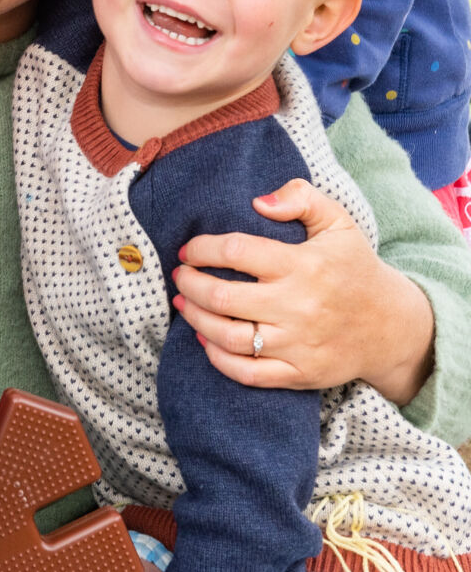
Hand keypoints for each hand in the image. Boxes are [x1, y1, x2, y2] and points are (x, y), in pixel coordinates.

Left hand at [172, 178, 433, 399]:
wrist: (392, 326)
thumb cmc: (354, 267)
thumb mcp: (337, 221)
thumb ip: (300, 196)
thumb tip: (258, 201)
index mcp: (302, 264)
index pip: (236, 252)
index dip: (202, 248)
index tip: (188, 249)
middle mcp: (297, 305)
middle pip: (222, 296)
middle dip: (189, 283)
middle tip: (180, 275)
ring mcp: (297, 344)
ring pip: (228, 337)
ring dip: (195, 319)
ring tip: (183, 303)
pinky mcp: (300, 374)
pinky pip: (248, 374)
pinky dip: (218, 359)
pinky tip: (205, 340)